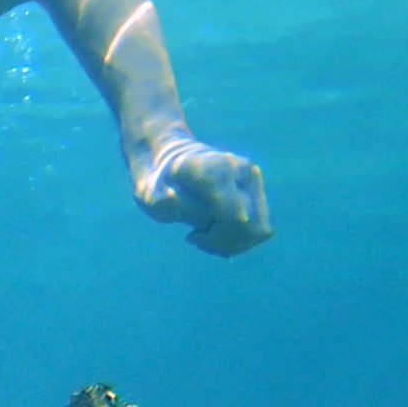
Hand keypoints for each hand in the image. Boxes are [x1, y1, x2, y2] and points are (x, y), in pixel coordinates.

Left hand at [137, 138, 269, 256]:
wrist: (169, 162)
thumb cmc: (157, 184)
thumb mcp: (147, 194)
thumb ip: (159, 202)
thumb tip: (172, 202)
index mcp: (213, 169)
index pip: (232, 216)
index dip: (215, 237)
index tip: (190, 237)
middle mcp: (241, 169)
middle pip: (249, 226)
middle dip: (222, 243)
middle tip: (196, 239)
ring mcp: (252, 178)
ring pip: (260, 230)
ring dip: (231, 243)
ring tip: (205, 236)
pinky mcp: (257, 189)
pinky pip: (260, 229)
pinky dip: (238, 240)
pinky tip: (215, 233)